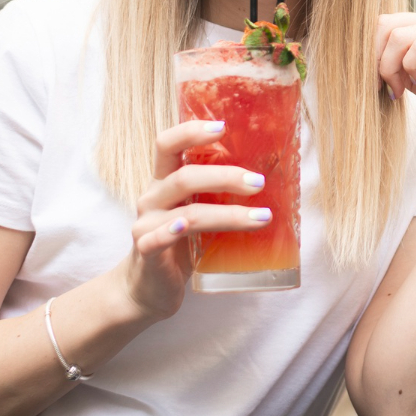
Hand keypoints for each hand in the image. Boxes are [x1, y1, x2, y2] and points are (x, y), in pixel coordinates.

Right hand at [115, 120, 277, 320]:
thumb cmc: (181, 244)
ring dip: (227, 214)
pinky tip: (184, 228)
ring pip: (186, 213)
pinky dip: (171, 233)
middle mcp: (152, 198)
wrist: (148, 288)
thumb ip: (217, 194)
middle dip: (225, 176)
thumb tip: (269, 177)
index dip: (190, 131)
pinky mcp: (145, 253)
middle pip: (184, 177)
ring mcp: (146, 225)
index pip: (167, 144)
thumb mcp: (197, 211)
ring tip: (261, 217)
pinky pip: (156, 240)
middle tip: (259, 182)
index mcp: (164, 181)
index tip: (222, 126)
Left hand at [375, 11, 415, 137]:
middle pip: (385, 25)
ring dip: (391, 67)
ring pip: (398, 35)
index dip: (371, 50)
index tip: (375, 79)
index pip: (384, 21)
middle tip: (385, 86)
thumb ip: (393, 61)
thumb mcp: (414, 73)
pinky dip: (409, 67)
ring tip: (401, 88)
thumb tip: (362, 59)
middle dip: (377, 59)